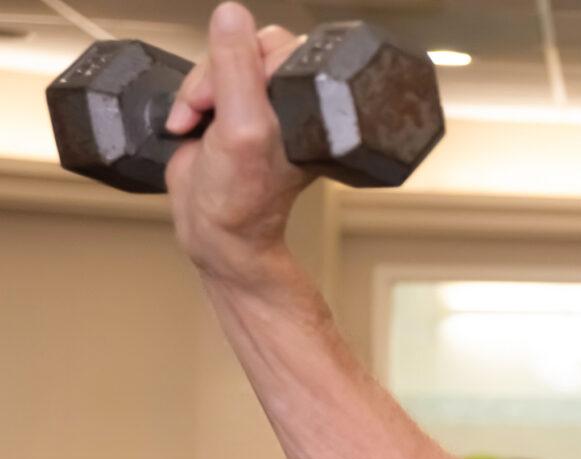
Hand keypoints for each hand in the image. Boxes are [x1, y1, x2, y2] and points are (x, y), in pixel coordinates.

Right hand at [163, 4, 315, 285]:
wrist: (218, 232)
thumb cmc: (242, 195)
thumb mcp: (241, 126)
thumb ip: (236, 68)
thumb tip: (231, 15)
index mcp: (309, 104)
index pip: (279, 45)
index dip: (244, 61)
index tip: (231, 94)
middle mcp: (289, 102)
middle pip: (243, 49)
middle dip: (214, 76)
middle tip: (209, 111)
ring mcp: (260, 107)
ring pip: (220, 64)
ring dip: (197, 90)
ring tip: (195, 123)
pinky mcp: (231, 114)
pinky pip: (205, 83)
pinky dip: (189, 100)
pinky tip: (189, 126)